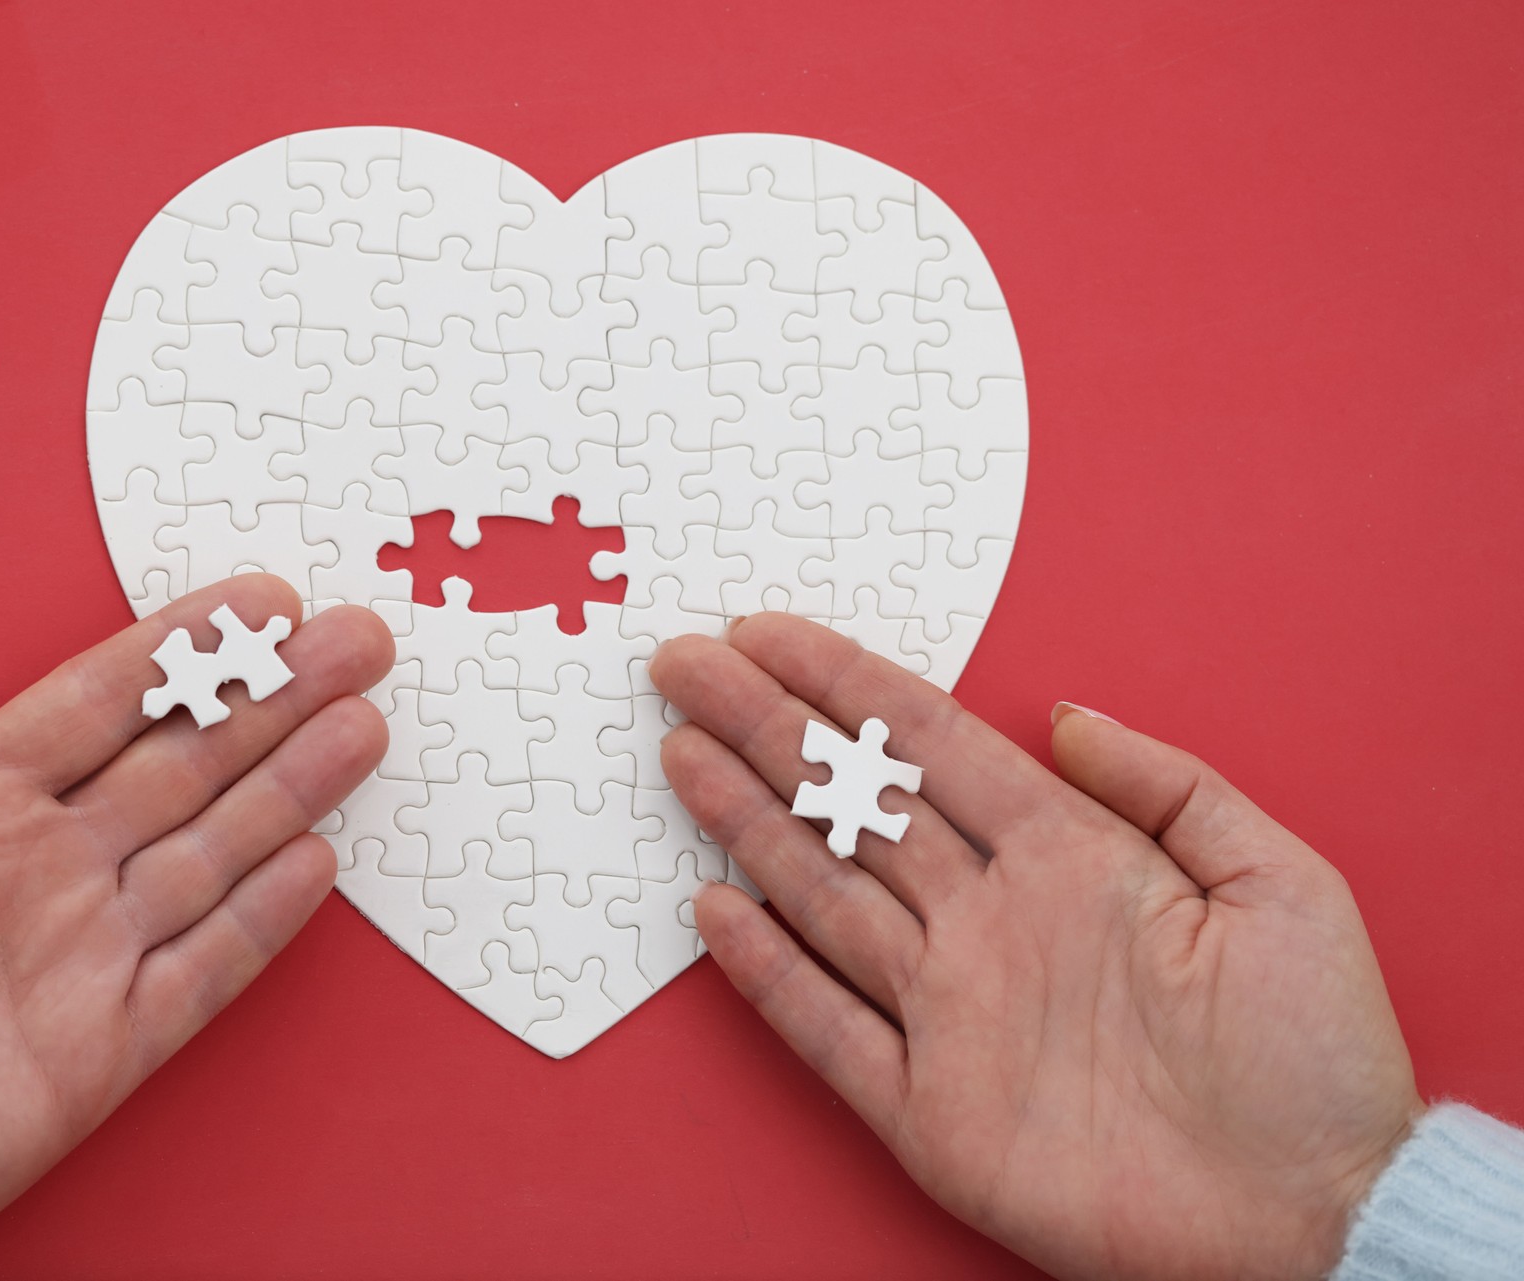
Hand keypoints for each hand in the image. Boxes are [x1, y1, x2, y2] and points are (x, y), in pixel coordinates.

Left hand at [0, 576, 391, 1279]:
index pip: (97, 704)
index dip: (181, 651)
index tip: (258, 602)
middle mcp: (39, 868)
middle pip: (184, 762)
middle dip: (273, 697)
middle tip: (352, 642)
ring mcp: (79, 955)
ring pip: (213, 850)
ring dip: (292, 787)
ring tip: (362, 725)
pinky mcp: (102, 1049)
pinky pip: (205, 970)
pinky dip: (265, 919)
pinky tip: (316, 861)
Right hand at [653, 615, 1419, 1280]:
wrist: (1316, 1219)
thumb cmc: (1315, 1059)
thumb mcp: (1279, 886)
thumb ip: (1172, 788)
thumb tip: (1068, 713)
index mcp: (1068, 859)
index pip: (929, 746)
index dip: (845, 684)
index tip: (770, 632)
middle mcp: (992, 922)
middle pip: (853, 806)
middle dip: (766, 730)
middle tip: (687, 666)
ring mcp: (952, 1014)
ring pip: (822, 896)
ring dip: (747, 824)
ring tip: (682, 754)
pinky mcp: (929, 1112)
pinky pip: (827, 1029)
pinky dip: (767, 974)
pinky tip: (715, 913)